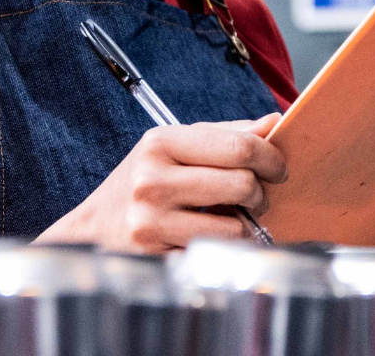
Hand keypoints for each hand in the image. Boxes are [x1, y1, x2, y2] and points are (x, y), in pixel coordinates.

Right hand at [36, 114, 287, 253]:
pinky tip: (213, 233)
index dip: (271, 158)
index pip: (239, 147)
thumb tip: (275, 121)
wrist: (95, 226)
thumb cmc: (145, 179)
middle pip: (242, 184)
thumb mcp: (177, 145)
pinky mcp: (154, 253)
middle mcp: (152, 180)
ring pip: (234, 225)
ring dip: (247, 224)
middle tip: (258, 195)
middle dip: (261, 192)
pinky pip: (214, 251)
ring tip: (236, 216)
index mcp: (162, 143)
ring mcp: (150, 219)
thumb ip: (228, 134)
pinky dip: (225, 244)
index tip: (279, 168)